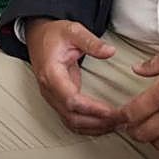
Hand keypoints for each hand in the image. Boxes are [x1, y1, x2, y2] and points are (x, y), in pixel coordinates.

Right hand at [25, 19, 120, 135]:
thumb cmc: (53, 35)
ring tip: (116, 124)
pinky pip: (71, 119)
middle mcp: (49, 90)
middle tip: (120, 120)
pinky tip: (103, 125)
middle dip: (97, 122)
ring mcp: (52, 97)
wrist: (38, 36)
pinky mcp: (58, 100)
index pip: (70, 99)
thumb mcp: (73, 31)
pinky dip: (88, 126)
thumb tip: (109, 51)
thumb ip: (91, 42)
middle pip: (72, 116)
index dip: (91, 108)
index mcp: (51, 73)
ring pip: (72, 122)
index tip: (109, 111)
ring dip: (94, 128)